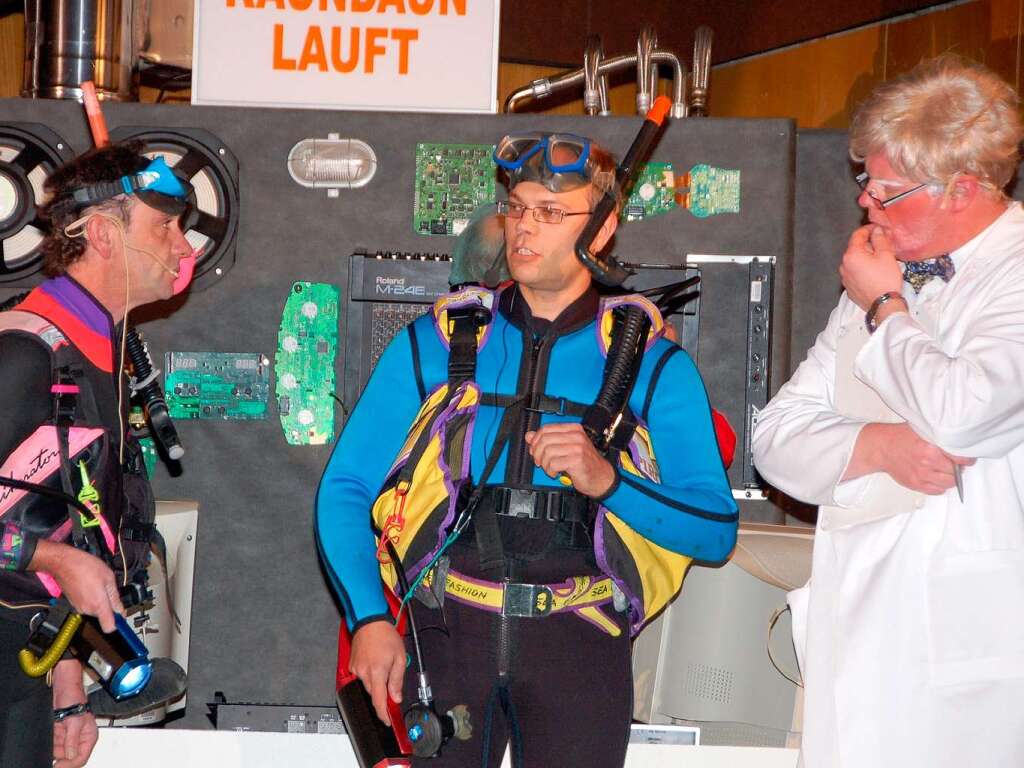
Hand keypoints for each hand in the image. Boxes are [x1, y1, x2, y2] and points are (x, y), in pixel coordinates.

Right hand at [29, 542, 123, 632]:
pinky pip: (87, 604)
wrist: (63, 563)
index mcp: (98, 605)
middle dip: (109, 606)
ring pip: (95, 609)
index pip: (109, 627)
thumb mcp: (108, 578)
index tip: (122, 617)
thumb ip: (115, 597)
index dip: (118, 624)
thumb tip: (120, 609)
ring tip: (98, 584)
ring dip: (99, 600)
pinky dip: (91, 597)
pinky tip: (90, 584)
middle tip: (109, 590)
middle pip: (103, 616)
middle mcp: (87, 609)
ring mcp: (79, 607)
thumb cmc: (85, 567)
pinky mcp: (73, 603)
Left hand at [52, 659, 97, 767]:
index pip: (81, 758)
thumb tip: (71, 756)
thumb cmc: (74, 699)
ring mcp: (68, 736)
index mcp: (89, 736)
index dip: (70, 764)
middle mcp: (79, 738)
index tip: (58, 766)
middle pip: (70, 757)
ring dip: (54, 752)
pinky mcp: (59, 733)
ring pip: (60, 753)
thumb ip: (72, 740)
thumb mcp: (74, 722)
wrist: (63, 688)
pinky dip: (50, 745)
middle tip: (53, 760)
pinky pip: (54, 745)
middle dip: (61, 758)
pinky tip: (47, 743)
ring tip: (50, 745)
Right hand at [349, 620, 405, 724]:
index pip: (379, 701)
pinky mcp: (352, 665)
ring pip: (368, 685)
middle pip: (374, 693)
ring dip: (377, 681)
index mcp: (377, 672)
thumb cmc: (385, 635)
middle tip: (392, 683)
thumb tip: (396, 697)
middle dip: (383, 693)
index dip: (383, 714)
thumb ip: (397, 680)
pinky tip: (375, 661)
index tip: (387, 721)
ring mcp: (356, 669)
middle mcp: (364, 673)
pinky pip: (362, 676)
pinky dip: (370, 674)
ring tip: (383, 664)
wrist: (370, 621)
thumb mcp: (399, 657)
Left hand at [525, 422, 615, 497]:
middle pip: (545, 440)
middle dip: (537, 453)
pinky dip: (551, 470)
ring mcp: (578, 447)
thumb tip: (529, 435)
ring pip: (548, 452)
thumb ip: (548, 440)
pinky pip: (554, 463)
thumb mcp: (565, 448)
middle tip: (539, 462)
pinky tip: (555, 472)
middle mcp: (576, 436)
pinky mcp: (577, 460)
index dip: (535, 440)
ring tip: (550, 468)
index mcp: (573, 429)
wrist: (601, 477)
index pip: (546, 429)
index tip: (534, 450)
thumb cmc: (584, 463)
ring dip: (544, 464)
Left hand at [839, 225, 904, 310]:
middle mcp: (843, 265)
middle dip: (868, 244)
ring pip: (854, 261)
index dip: (869, 229)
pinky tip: (873, 272)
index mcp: (851, 255)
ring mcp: (844, 278)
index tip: (879, 229)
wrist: (883, 304)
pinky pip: (854, 273)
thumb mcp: (886, 255)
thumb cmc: (885, 278)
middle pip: (855, 248)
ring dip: (864, 257)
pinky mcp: (848, 287)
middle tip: (882, 245)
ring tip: (879, 259)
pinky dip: (862, 269)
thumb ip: (879, 239)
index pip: (857, 235)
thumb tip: (876, 230)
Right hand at [854, 423, 974, 494]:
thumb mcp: (921, 430)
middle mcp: (926, 464)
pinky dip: (940, 486)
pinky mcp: (915, 484)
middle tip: (955, 463)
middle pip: (956, 473)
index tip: (968, 458)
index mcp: (930, 449)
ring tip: (946, 470)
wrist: (880, 448)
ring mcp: (920, 476)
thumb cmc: (900, 437)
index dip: (967, 459)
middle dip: (958, 468)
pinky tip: (936, 477)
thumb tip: (958, 442)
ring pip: (948, 484)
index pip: (960, 458)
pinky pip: (936, 491)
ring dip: (950, 478)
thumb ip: (939, 436)